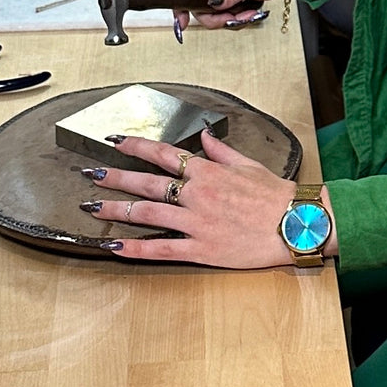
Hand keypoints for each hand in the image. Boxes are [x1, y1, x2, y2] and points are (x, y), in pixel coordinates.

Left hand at [79, 129, 309, 266]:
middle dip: (114, 177)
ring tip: (91, 207)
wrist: (296, 224)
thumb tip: (203, 137)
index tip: (115, 142)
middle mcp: (196, 194)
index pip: (164, 154)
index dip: (136, 146)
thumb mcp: (248, 164)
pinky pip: (161, 249)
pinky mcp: (201, 248)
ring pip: (147, 213)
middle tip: (90, 173)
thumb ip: (220, 151)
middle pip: (146, 182)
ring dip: (116, 209)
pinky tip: (115, 246)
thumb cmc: (276, 194)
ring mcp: (196, 222)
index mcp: (207, 172)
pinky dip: (135, 248)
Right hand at [173, 0, 325, 33]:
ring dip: (225, 15)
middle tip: (236, 19)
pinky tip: (244, 10)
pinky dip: (229, 12)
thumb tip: (212, 2)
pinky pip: (216, 3)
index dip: (181, 3)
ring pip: (206, 4)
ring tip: (247, 14)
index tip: (182, 23)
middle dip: (215, 15)